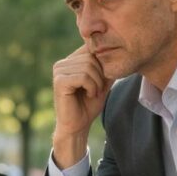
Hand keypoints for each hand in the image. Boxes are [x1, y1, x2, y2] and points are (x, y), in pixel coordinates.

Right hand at [52, 46, 112, 167]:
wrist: (77, 126)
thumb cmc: (88, 105)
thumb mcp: (102, 82)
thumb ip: (106, 66)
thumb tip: (118, 49)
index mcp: (70, 61)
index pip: (92, 50)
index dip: (102, 65)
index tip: (101, 82)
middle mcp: (62, 63)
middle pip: (91, 57)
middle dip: (100, 75)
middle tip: (97, 90)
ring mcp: (58, 71)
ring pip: (88, 67)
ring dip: (97, 83)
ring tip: (92, 93)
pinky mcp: (59, 81)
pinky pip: (83, 77)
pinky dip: (91, 87)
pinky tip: (88, 95)